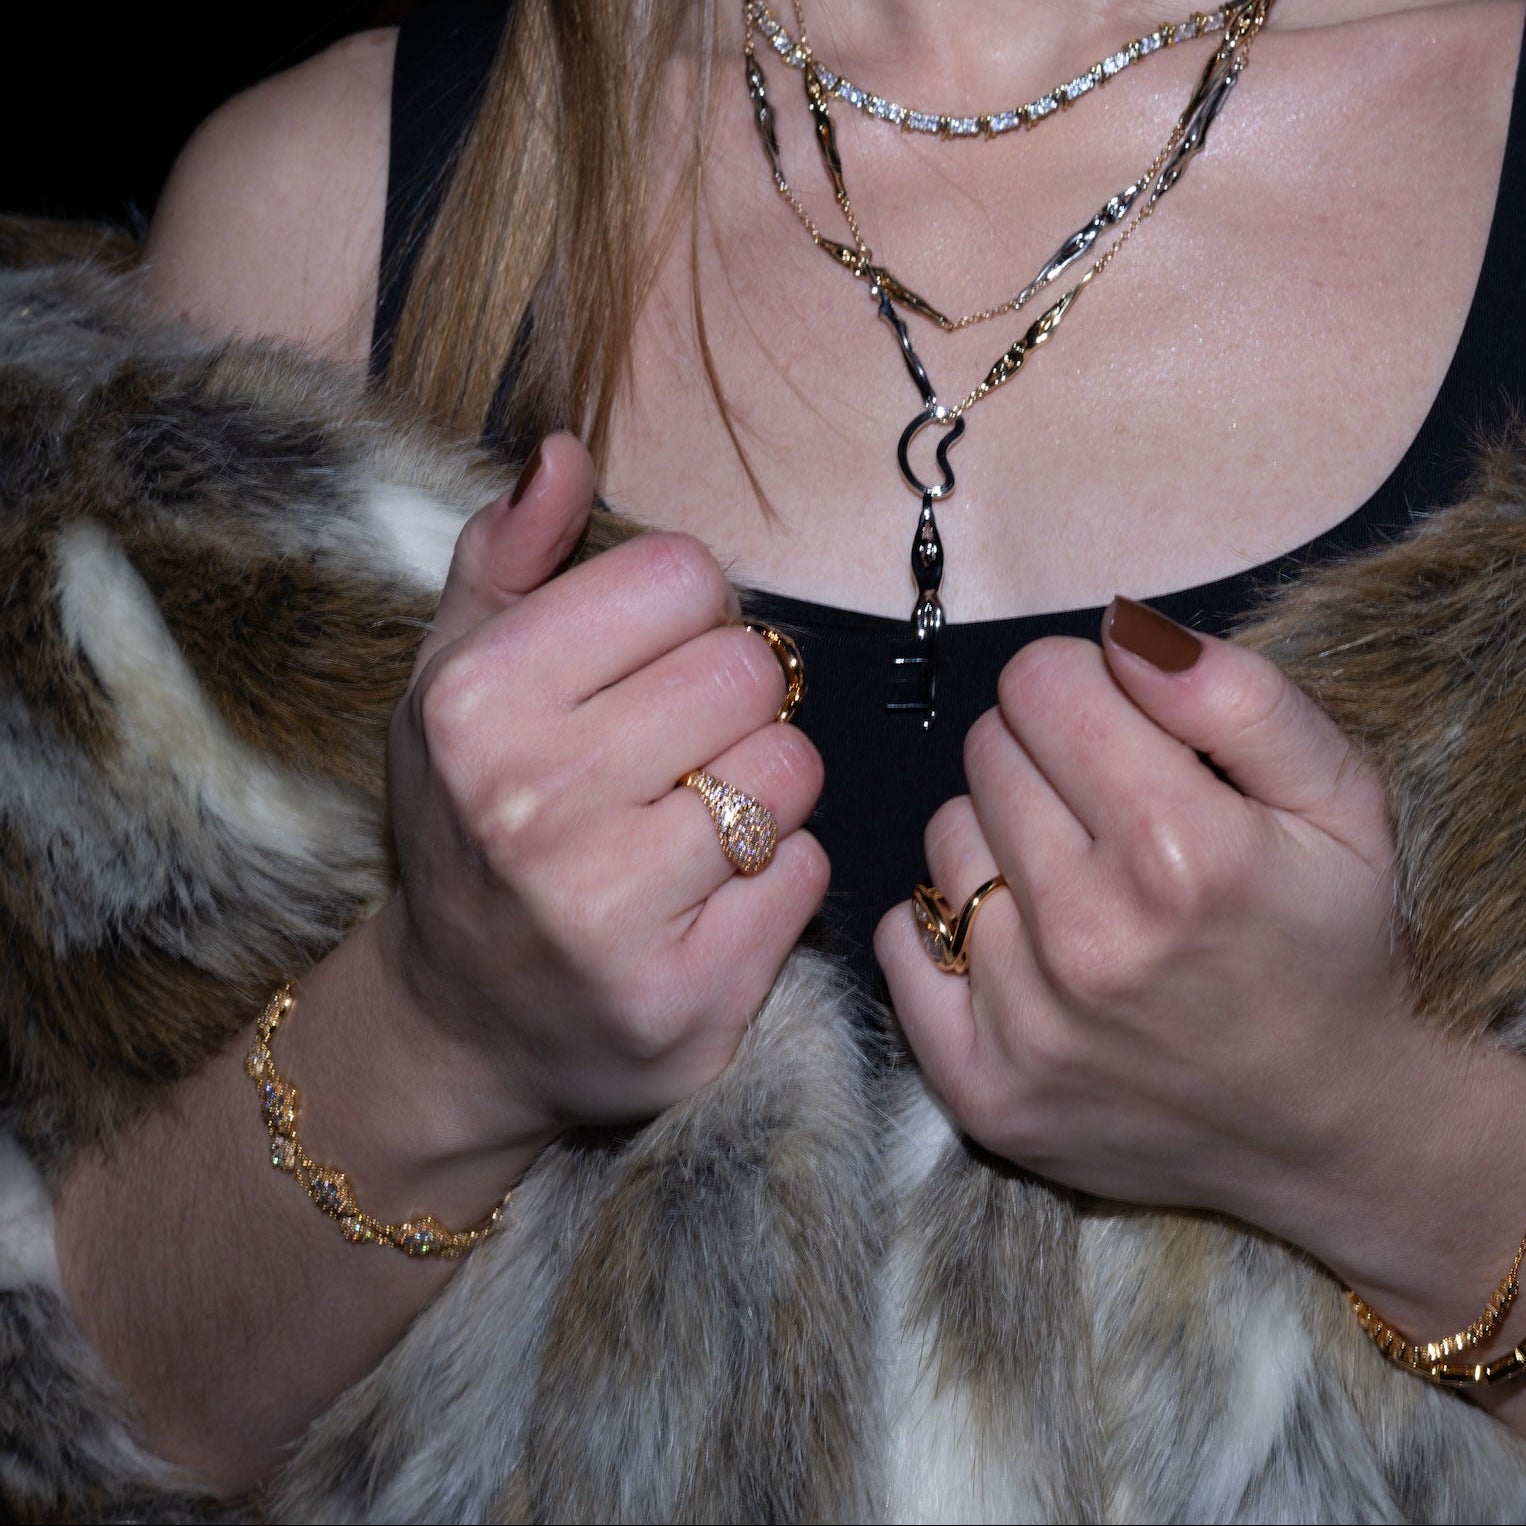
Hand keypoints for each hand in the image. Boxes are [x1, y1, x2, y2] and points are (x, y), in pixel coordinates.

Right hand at [377, 434, 827, 1150]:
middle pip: (749, 671)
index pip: (682, 576)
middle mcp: (534, 807)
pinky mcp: (688, 996)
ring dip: (764, 787)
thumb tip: (564, 450)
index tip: (647, 663)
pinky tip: (706, 897)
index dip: (683, 613)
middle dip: (733, 701)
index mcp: (477, 705)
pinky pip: (808, 874)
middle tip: (679, 749)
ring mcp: (611, 913)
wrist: (466, 1021)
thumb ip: (506, 557)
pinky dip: (775, 876)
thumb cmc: (471, 824)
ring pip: (792, 770)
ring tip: (694, 822)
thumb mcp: (454, 681)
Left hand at [877, 597, 1438, 1254]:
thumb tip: (1116, 628)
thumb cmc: (1332, 946)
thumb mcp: (1340, 801)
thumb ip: (1234, 693)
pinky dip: (949, 930)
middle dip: (1046, 760)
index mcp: (1180, 853)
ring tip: (1081, 890)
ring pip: (943, 840)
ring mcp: (1026, 1026)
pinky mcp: (981, 1088)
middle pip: (987, 753)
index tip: (1117, 730)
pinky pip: (899, 940)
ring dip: (1001, 844)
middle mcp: (1090, 941)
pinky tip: (1025, 951)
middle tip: (1112, 818)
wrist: (1333, 1130)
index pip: (1037, 685)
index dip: (1081, 689)